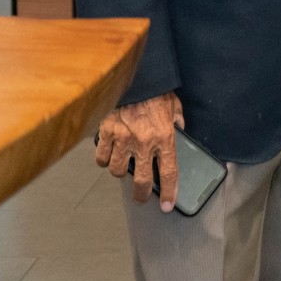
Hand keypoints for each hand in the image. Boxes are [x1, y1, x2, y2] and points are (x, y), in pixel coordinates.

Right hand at [95, 91, 183, 208]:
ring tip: (123, 166)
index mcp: (164, 137)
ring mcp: (123, 139)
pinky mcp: (107, 132)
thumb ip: (177, 122)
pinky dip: (103, 159)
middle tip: (140, 197)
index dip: (168, 192)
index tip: (166, 205)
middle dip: (140, 194)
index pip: (168, 172)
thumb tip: (180, 131)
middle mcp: (144, 142)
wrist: (137, 76)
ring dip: (119, 171)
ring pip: (116, 170)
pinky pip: (101, 156)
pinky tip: (108, 154)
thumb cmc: (157, 91)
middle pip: (139, 180)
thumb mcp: (175, 106)